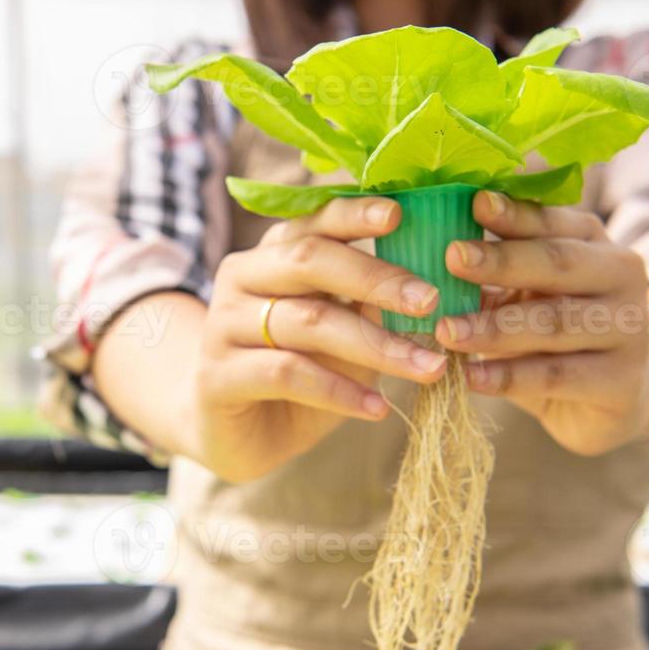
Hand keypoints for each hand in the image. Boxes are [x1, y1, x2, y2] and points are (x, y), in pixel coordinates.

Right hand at [189, 197, 448, 481]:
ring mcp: (224, 325)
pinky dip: (339, 391)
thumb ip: (366, 309)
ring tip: (428, 368)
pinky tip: (377, 408)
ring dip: (376, 345)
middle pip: (309, 261)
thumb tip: (425, 290)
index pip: (313, 223)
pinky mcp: (218, 375)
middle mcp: (241, 278)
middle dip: (376, 278)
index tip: (399, 214)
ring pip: (308, 321)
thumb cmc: (297, 376)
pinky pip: (288, 373)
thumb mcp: (338, 338)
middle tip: (430, 301)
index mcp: (270, 255)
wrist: (233, 435)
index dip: (354, 215)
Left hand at [435, 191, 648, 456]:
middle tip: (452, 258)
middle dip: (502, 261)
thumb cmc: (551, 328)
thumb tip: (429, 240)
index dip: (514, 214)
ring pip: (555, 322)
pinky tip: (470, 375)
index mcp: (594, 242)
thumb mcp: (527, 291)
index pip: (552, 222)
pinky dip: (508, 376)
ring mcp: (627, 330)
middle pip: (558, 264)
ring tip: (446, 331)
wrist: (613, 394)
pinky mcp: (619, 381)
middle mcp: (620, 277)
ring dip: (495, 327)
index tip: (474, 203)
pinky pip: (555, 376)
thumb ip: (494, 268)